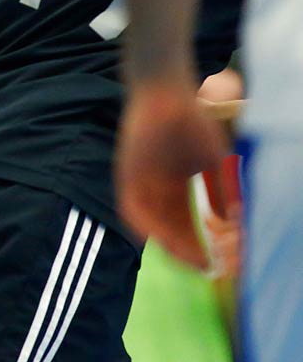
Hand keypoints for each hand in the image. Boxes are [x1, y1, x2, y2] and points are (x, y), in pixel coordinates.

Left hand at [116, 80, 227, 269]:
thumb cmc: (191, 122)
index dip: (198, 245)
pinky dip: (144, 226)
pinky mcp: (125, 174)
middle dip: (185, 251)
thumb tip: (235, 221)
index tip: (213, 262)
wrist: (163, 93)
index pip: (183, 225)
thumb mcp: (213, 161)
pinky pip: (129, 208)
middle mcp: (154, 190)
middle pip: (167, 230)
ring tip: (189, 259)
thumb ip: (221, 190)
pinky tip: (160, 239)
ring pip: (149, 224)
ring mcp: (138, 183)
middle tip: (204, 268)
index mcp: (173, 187)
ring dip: (168, 244)